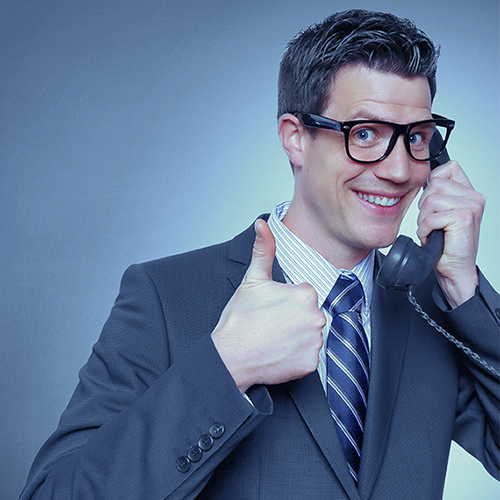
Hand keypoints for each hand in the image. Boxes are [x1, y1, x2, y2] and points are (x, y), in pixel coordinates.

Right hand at [211, 219, 324, 392]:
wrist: (231, 356)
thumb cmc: (240, 320)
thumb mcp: (252, 280)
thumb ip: (263, 250)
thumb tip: (262, 225)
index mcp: (305, 295)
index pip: (304, 296)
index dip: (286, 302)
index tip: (272, 310)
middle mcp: (316, 318)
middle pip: (309, 315)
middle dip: (294, 319)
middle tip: (271, 325)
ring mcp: (314, 343)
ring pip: (310, 336)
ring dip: (297, 338)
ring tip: (274, 339)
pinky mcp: (311, 364)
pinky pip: (309, 357)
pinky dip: (297, 357)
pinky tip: (280, 353)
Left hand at [417, 160, 484, 307]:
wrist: (454, 269)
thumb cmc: (446, 244)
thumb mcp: (441, 214)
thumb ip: (438, 194)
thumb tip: (422, 180)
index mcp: (469, 193)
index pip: (449, 168)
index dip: (433, 182)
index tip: (432, 203)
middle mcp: (473, 198)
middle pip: (434, 183)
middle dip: (425, 205)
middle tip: (433, 222)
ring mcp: (470, 207)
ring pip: (430, 200)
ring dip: (424, 219)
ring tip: (434, 230)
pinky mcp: (463, 218)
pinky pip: (430, 217)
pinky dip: (425, 229)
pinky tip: (434, 237)